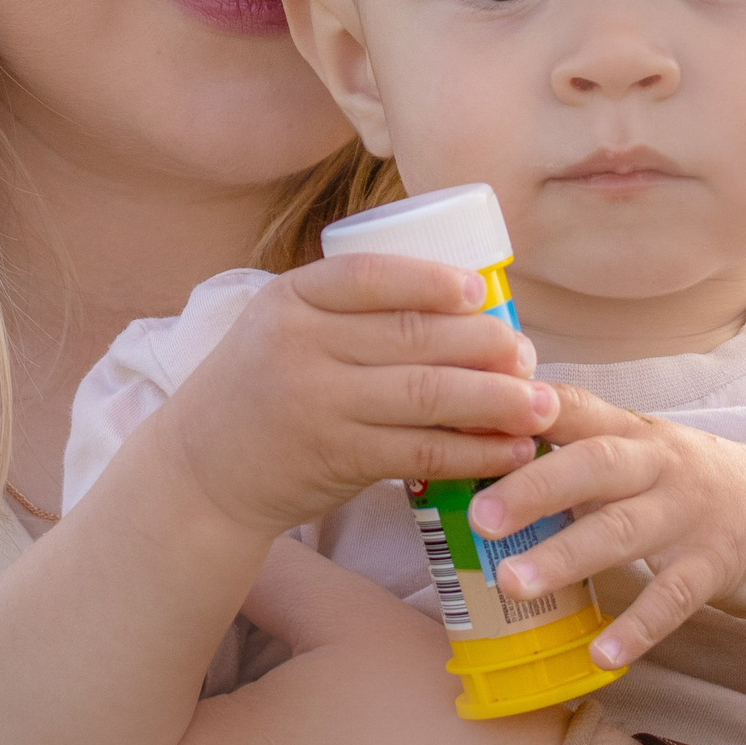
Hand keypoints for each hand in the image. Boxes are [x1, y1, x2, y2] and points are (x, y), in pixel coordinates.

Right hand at [149, 254, 558, 537]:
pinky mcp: (336, 458)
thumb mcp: (285, 326)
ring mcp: (318, 404)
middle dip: (484, 345)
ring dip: (495, 401)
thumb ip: (349, 311)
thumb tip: (464, 302)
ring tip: (542, 404)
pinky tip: (509, 450)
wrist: (203, 468)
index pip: (368, 275)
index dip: (432, 280)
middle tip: (530, 355)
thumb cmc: (265, 385)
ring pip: (425, 395)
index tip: (483, 291)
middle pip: (412, 337)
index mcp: (291, 298)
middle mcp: (300, 345)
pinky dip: (472, 451)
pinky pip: (420, 452)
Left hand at [464, 386, 745, 667]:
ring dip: (565, 556)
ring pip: (624, 530)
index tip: (479, 415)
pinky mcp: (720, 561)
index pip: (575, 407)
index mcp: (630, 431)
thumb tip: (481, 458)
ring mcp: (692, 511)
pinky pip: (676, 595)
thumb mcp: (638, 455)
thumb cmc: (686, 485)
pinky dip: (639, 625)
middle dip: (534, 488)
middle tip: (480, 516)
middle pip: (593, 465)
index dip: (530, 409)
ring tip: (513, 584)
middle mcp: (659, 462)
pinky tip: (602, 653)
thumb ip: (573, 454)